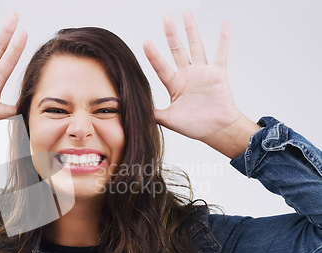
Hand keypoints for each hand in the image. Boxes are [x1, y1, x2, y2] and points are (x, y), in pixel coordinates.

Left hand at [143, 12, 259, 158]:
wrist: (217, 130)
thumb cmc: (195, 127)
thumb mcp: (169, 120)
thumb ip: (153, 113)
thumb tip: (135, 111)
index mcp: (175, 85)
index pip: (161, 66)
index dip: (153, 55)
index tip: (145, 41)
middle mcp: (187, 75)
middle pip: (177, 50)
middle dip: (171, 34)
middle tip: (166, 18)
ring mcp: (202, 73)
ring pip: (196, 46)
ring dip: (191, 31)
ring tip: (186, 15)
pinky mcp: (218, 73)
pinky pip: (221, 53)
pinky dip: (224, 39)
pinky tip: (225, 24)